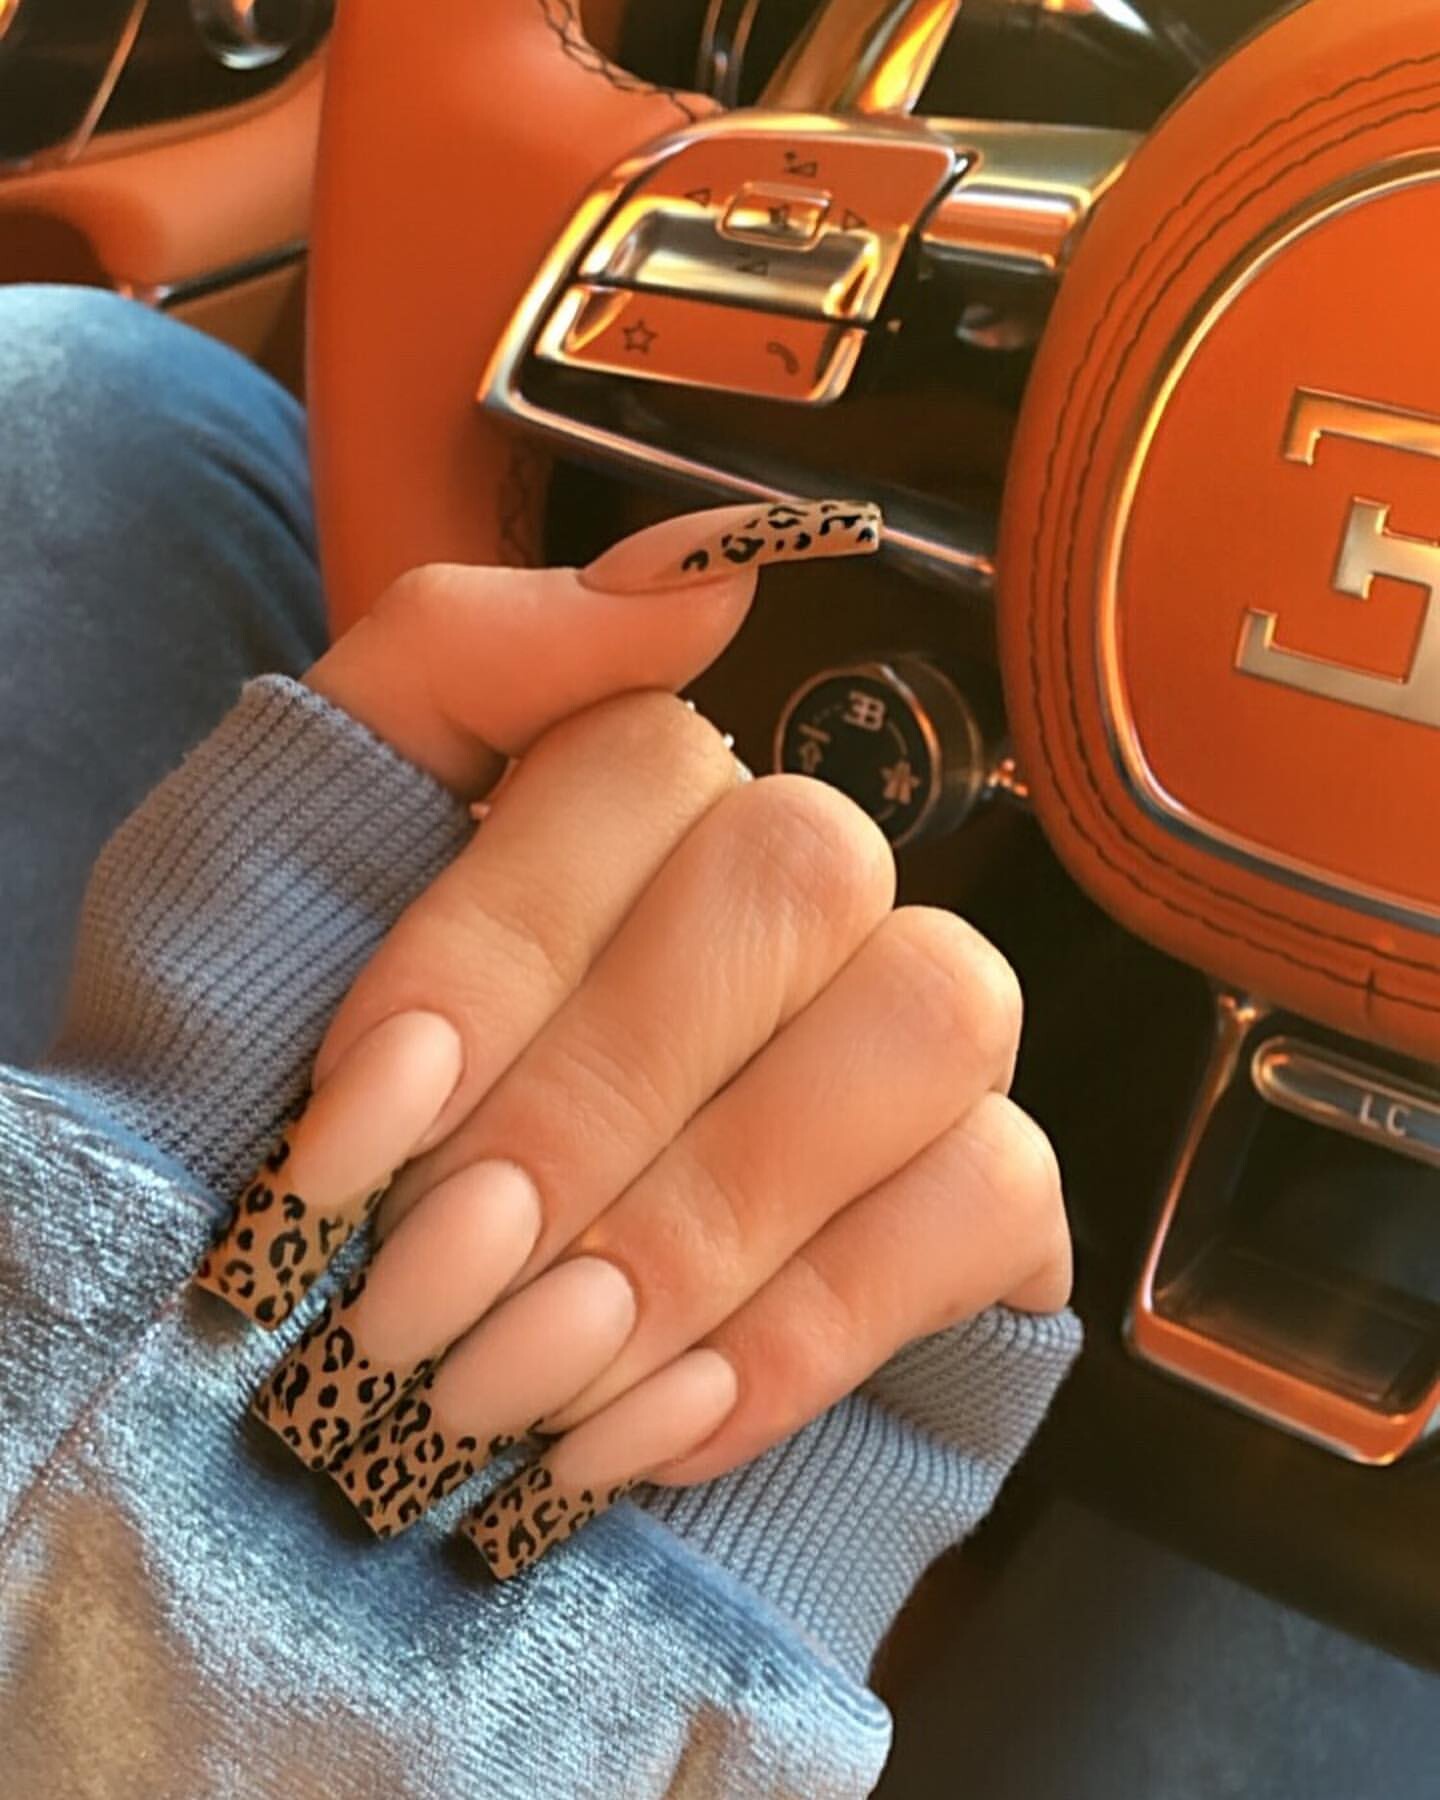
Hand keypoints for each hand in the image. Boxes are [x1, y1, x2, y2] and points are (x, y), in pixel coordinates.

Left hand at [196, 500, 1070, 1573]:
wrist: (441, 1329)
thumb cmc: (364, 1100)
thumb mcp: (310, 858)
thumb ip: (461, 664)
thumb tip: (704, 576)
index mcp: (644, 789)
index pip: (635, 765)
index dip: (500, 946)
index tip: (364, 1126)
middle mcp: (808, 879)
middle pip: (790, 881)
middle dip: (593, 1105)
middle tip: (428, 1290)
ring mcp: (921, 1022)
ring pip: (919, 1019)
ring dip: (705, 1219)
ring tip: (524, 1374)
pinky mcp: (991, 1181)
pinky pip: (983, 1200)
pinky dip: (808, 1325)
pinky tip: (654, 1424)